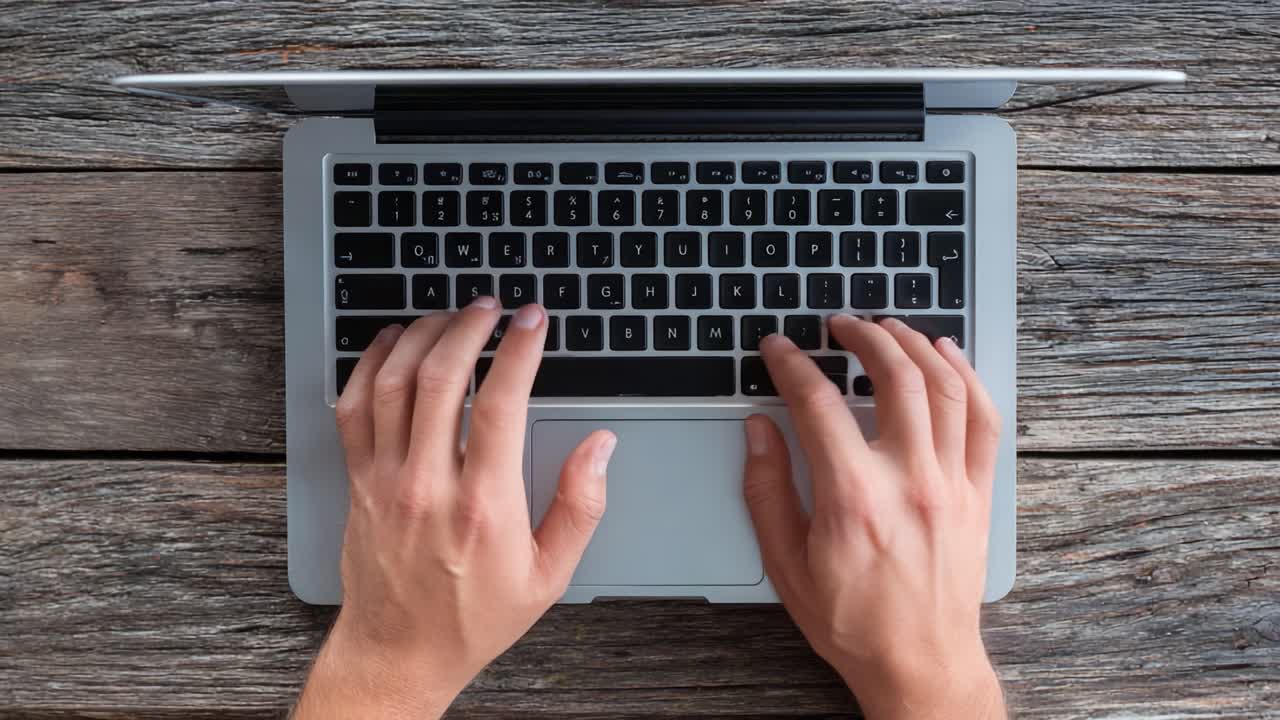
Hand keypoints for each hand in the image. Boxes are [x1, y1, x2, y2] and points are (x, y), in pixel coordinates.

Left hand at [295, 299, 615, 719]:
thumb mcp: (550, 574)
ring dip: (422, 336)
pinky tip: (394, 343)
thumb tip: (599, 447)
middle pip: (440, 379)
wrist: (399, 651)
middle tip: (491, 306)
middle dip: (469, 327)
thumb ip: (580, 506)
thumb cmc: (475, 616)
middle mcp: (427, 485)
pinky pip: (352, 405)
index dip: (519, 350)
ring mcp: (384, 479)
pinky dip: (371, 363)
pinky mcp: (357, 480)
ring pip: (393, 383)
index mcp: (483, 506)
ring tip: (450, 316)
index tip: (533, 321)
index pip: (499, 403)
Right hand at [742, 315, 1004, 719]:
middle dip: (862, 336)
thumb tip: (759, 430)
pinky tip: (948, 355)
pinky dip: (967, 377)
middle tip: (839, 323)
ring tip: (888, 327)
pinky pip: (983, 420)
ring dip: (913, 344)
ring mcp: (951, 484)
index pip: (816, 404)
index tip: (778, 348)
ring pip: (943, 387)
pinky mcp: (979, 495)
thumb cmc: (852, 621)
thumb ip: (766, 490)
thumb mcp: (786, 564)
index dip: (791, 365)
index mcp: (853, 498)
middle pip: (892, 377)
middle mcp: (908, 481)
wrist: (919, 664)